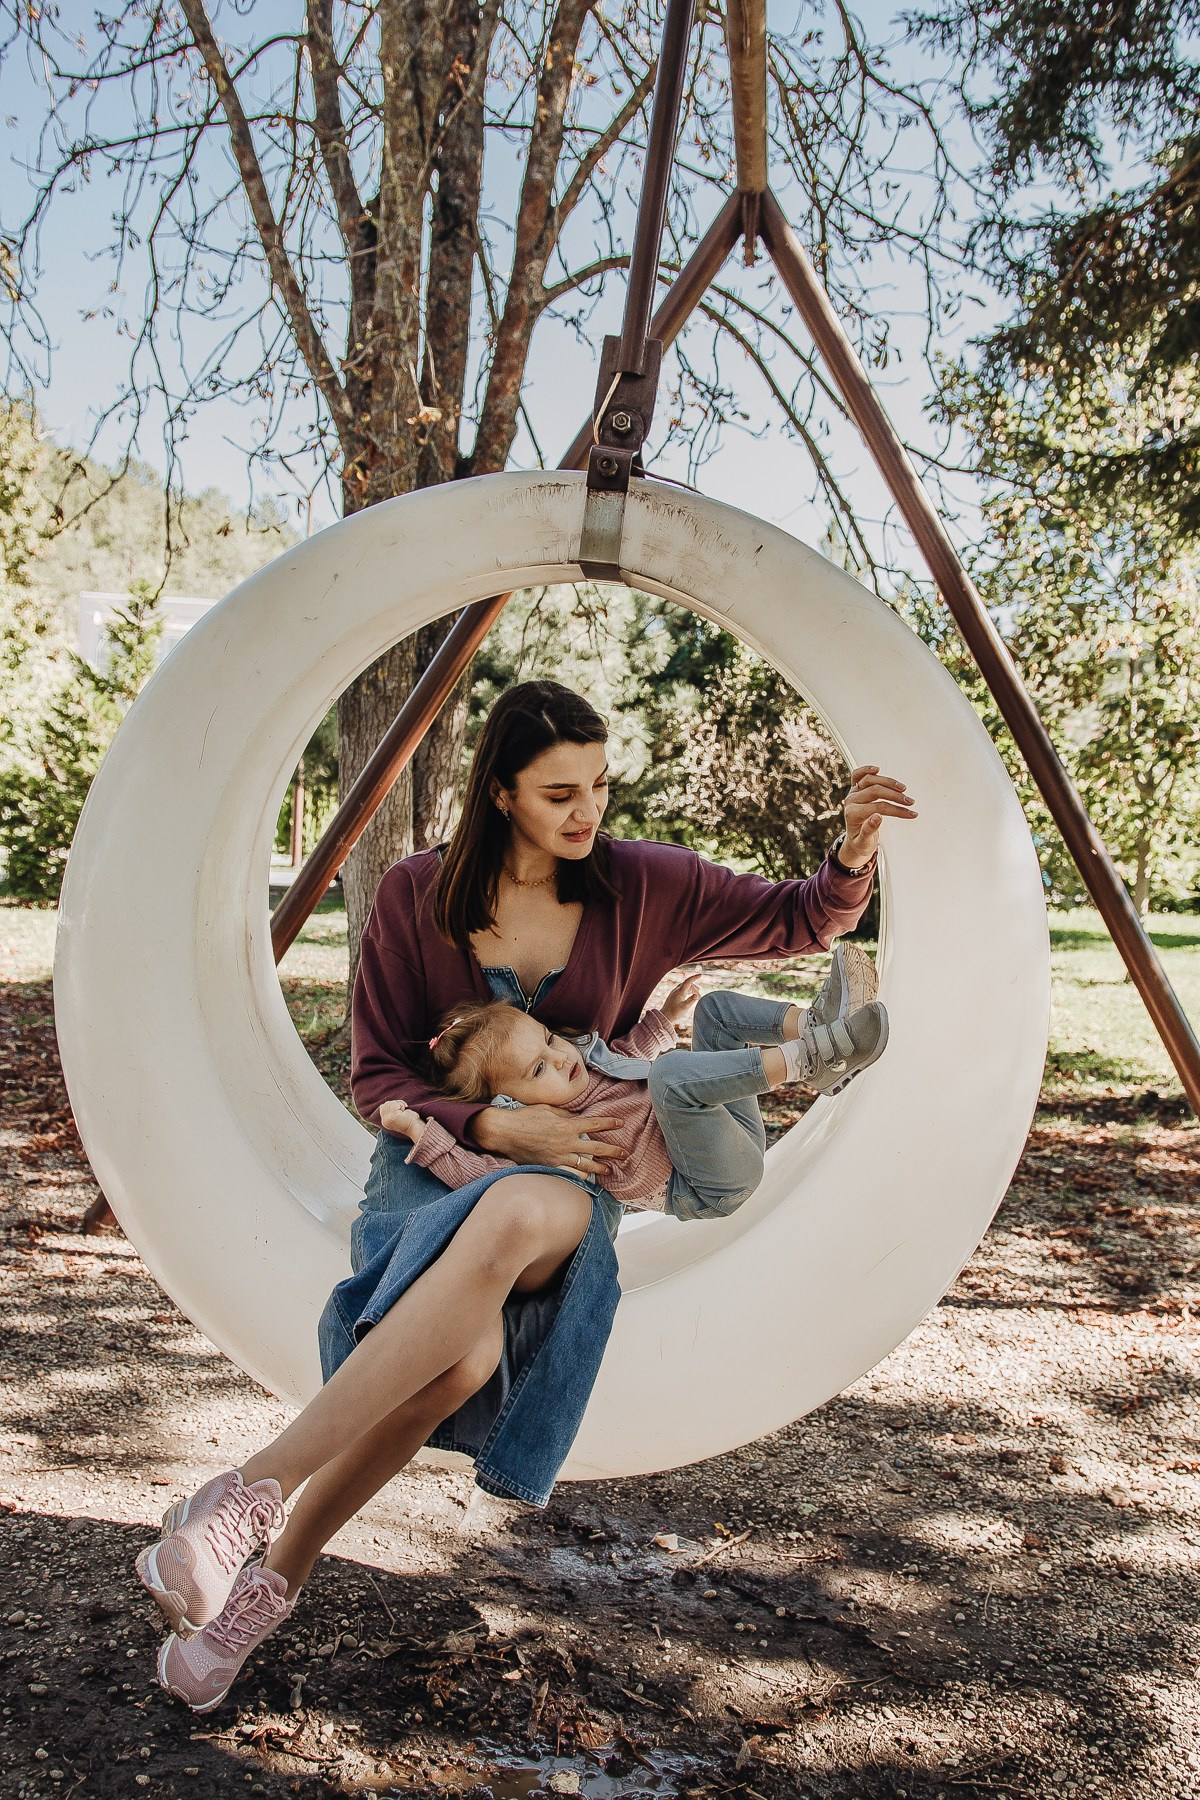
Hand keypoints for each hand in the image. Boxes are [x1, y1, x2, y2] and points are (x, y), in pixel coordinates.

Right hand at [379, 1101, 424, 1142]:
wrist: (416, 1128)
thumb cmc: (410, 1120)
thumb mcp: (397, 1115)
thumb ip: (390, 1111)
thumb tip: (384, 1105)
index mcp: (385, 1122)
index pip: (383, 1107)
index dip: (393, 1106)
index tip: (400, 1112)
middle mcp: (384, 1121)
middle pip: (386, 1104)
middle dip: (396, 1104)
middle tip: (403, 1111)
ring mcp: (388, 1119)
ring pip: (390, 1103)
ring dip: (399, 1104)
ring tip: (404, 1112)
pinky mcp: (393, 1117)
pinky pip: (394, 1104)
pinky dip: (401, 1104)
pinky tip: (405, 1111)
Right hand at [470, 1104, 626, 1177]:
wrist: (505, 1132)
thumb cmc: (525, 1117)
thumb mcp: (548, 1109)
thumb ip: (565, 1115)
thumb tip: (576, 1118)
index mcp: (567, 1126)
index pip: (595, 1124)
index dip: (610, 1123)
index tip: (621, 1123)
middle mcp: (566, 1143)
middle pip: (597, 1149)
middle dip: (613, 1151)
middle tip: (625, 1154)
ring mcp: (558, 1157)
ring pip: (585, 1166)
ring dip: (599, 1168)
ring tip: (609, 1171)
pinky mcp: (550, 1167)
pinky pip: (569, 1175)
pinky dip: (579, 1177)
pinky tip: (586, 1180)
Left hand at [662, 975, 701, 1028]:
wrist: (665, 1016)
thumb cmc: (675, 1013)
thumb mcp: (684, 1007)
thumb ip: (691, 1001)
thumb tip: (697, 995)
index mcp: (680, 992)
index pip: (688, 981)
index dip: (695, 977)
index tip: (701, 975)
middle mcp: (676, 990)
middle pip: (688, 984)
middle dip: (695, 988)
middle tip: (700, 997)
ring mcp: (674, 992)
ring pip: (685, 986)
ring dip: (692, 989)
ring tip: (697, 994)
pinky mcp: (673, 995)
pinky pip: (682, 989)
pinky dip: (688, 990)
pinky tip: (690, 994)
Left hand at [840, 766, 916, 867]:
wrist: (855, 839)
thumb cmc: (861, 842)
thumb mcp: (865, 843)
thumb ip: (869, 830)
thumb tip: (878, 817)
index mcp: (853, 814)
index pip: (878, 807)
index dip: (896, 810)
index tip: (910, 813)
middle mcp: (851, 801)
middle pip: (875, 791)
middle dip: (896, 796)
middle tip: (910, 802)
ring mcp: (852, 793)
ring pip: (870, 780)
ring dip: (889, 782)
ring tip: (903, 789)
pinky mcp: (854, 788)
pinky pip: (857, 775)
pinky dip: (866, 770)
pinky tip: (877, 769)